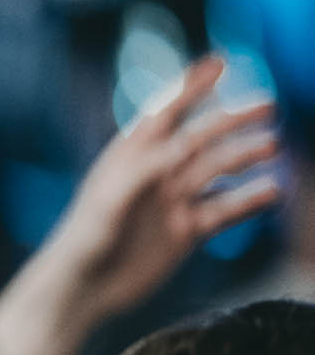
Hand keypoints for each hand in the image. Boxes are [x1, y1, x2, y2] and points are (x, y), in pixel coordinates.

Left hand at [0, 55, 282, 354]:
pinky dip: (249, 199)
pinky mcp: (186, 231)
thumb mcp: (109, 203)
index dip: (190, 85)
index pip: (165, 112)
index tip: (219, 61)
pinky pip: (225, 209)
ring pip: (218, 171)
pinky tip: (273, 191)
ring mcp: (173, 202)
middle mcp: (155, 175)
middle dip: (232, 120)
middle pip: (201, 138)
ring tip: (272, 146)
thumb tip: (182, 146)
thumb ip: (144, 172)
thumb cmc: (83, 243)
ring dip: (245, 156)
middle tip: (268, 105)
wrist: (81, 292)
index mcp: (129, 158)